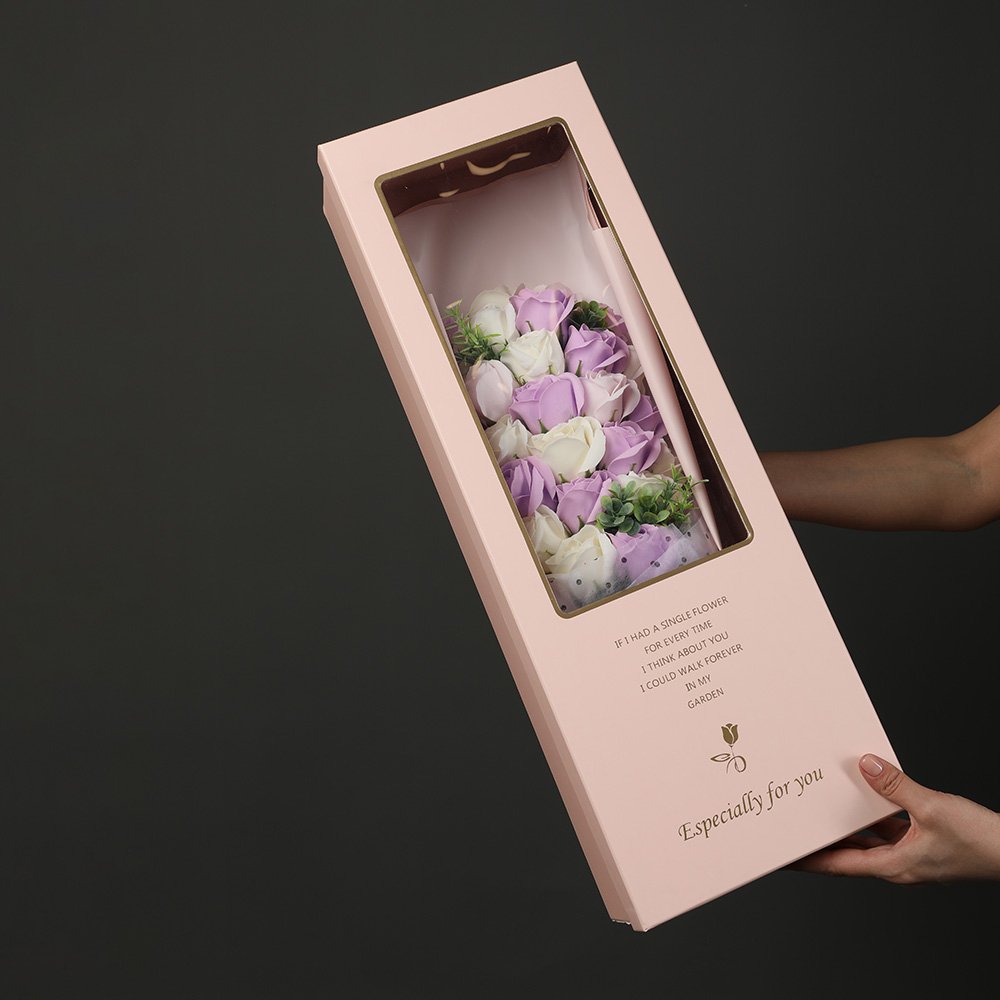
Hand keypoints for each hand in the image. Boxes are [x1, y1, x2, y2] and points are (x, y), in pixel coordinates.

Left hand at [792, 754, 999, 882]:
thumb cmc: (980, 842)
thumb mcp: (931, 807)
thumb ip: (894, 785)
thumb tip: (865, 765)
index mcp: (893, 866)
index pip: (837, 864)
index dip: (808, 860)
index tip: (783, 856)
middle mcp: (897, 864)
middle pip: (847, 853)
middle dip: (820, 841)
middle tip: (792, 828)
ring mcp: (910, 854)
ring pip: (867, 839)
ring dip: (845, 824)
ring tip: (818, 809)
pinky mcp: (922, 842)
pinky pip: (886, 828)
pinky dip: (871, 815)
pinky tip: (863, 796)